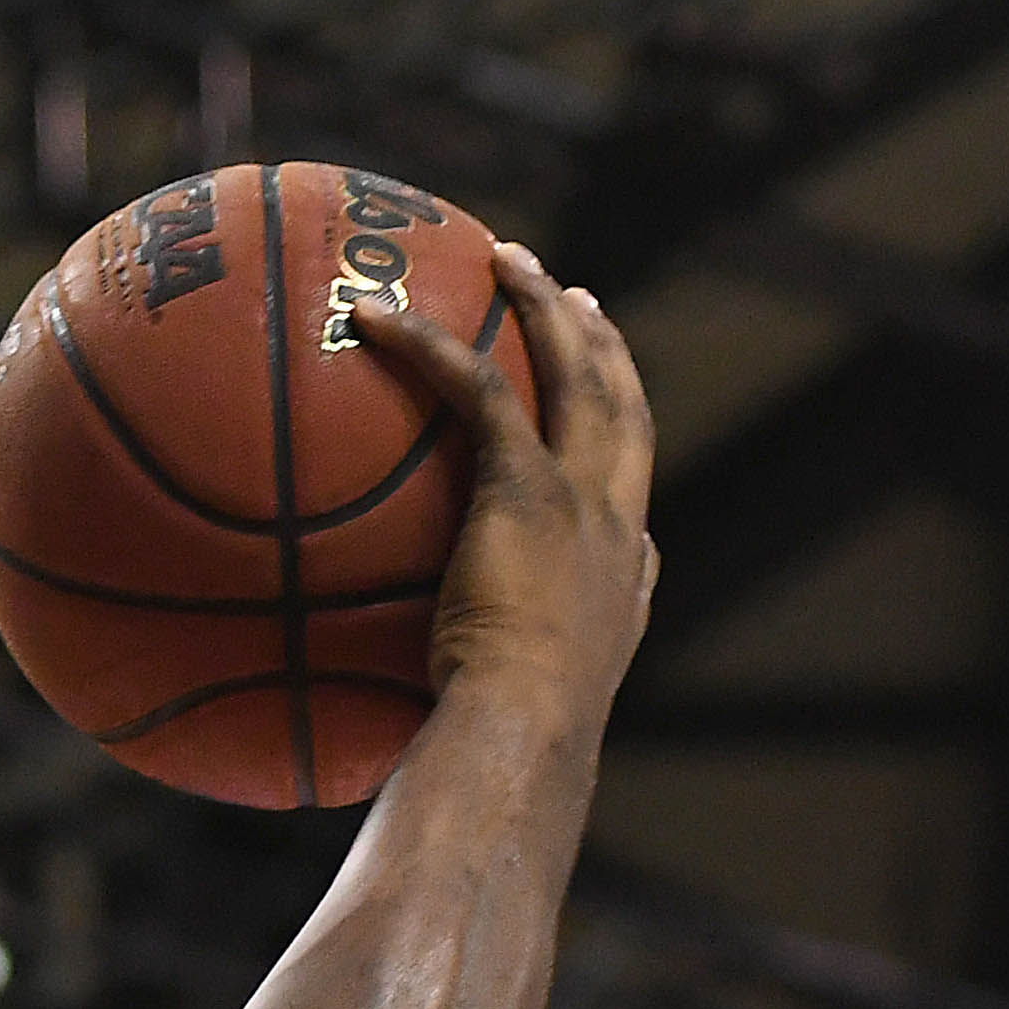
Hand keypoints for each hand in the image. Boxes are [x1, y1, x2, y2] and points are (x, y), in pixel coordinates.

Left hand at [359, 243, 656, 733]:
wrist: (527, 732)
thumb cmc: (507, 748)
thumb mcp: (505, 718)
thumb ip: (474, 696)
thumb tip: (411, 734)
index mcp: (623, 582)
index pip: (630, 499)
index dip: (621, 447)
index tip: (607, 413)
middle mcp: (618, 529)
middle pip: (624, 411)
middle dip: (603, 349)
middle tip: (581, 300)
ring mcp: (583, 501)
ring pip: (579, 375)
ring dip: (545, 309)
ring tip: (511, 259)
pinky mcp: (528, 487)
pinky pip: (477, 391)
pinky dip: (429, 346)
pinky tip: (378, 316)